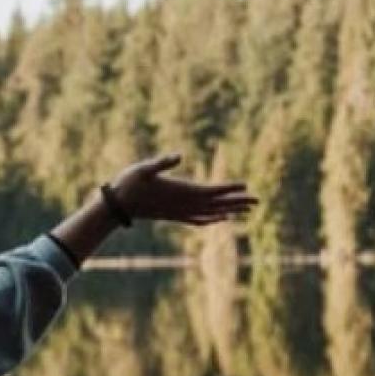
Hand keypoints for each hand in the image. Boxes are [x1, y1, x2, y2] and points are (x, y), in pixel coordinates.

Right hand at [109, 153, 256, 226]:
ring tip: (246, 210)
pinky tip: (221, 219)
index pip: (210, 191)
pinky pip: (198, 220)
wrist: (116, 207)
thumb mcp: (142, 169)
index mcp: (180, 191)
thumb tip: (179, 154)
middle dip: (237, 202)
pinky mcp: (173, 216)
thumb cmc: (127, 184)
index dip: (229, 189)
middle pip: (216, 204)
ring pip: (210, 213)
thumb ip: (161, 162)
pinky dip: (212, 220)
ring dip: (229, 210)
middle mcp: (183, 205)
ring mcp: (179, 212)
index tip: (246, 186)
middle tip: (257, 201)